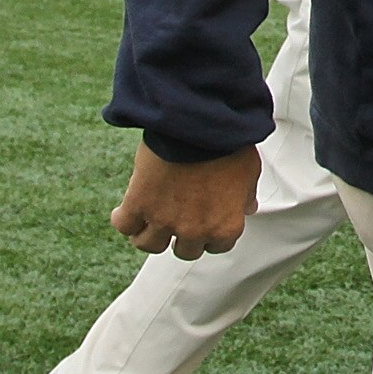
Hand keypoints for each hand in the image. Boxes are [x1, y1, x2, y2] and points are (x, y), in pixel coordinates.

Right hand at [109, 141, 260, 259]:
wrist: (198, 123)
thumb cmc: (227, 143)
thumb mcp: (249, 172)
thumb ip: (245, 196)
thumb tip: (247, 207)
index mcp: (225, 226)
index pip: (216, 247)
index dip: (208, 233)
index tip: (202, 222)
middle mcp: (195, 231)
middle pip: (184, 251)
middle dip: (180, 235)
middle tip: (176, 219)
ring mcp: (165, 220)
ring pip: (149, 245)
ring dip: (148, 233)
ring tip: (146, 220)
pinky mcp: (139, 205)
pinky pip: (125, 225)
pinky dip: (123, 219)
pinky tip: (125, 210)